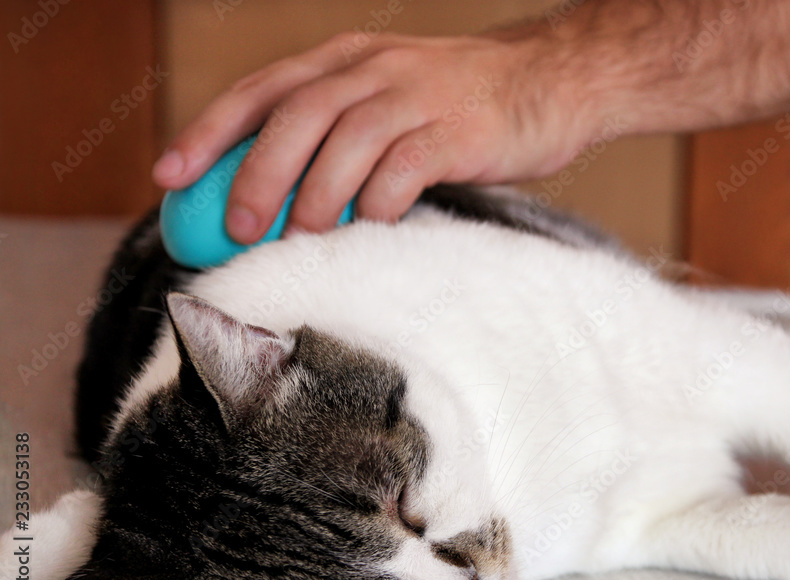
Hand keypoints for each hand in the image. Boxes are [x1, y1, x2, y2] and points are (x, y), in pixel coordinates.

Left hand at [152, 30, 595, 243]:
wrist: (548, 82)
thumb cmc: (459, 105)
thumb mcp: (388, 97)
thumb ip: (337, 132)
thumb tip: (274, 198)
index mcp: (346, 59)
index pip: (261, 90)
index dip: (208, 132)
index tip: (168, 176)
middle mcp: (374, 68)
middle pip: (296, 113)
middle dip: (256, 171)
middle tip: (235, 225)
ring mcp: (418, 95)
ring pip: (348, 140)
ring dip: (315, 194)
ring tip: (298, 238)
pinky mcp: (459, 129)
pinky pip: (406, 168)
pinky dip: (378, 202)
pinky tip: (368, 228)